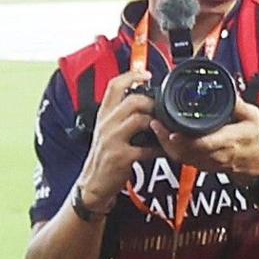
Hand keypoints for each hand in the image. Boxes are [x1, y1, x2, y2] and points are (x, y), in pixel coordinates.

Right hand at [78, 77, 162, 209]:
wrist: (92, 184)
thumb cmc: (103, 156)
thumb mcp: (106, 130)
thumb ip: (120, 115)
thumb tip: (143, 102)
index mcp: (104, 114)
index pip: (114, 86)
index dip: (131, 75)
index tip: (146, 74)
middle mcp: (106, 124)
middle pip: (132, 100)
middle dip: (152, 103)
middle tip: (162, 110)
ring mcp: (112, 140)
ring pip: (140, 120)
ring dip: (157, 124)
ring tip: (165, 129)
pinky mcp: (121, 157)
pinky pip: (147, 149)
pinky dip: (160, 149)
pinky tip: (165, 150)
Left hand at [159, 83, 258, 180]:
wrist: (255, 163)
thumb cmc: (253, 139)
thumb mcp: (252, 116)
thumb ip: (238, 103)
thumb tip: (226, 89)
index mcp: (229, 141)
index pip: (204, 143)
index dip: (185, 139)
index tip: (171, 131)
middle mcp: (215, 154)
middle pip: (186, 150)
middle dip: (167, 139)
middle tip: (156, 123)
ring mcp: (206, 161)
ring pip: (181, 156)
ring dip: (166, 144)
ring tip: (157, 127)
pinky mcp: (201, 164)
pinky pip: (182, 158)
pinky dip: (170, 148)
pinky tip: (164, 137)